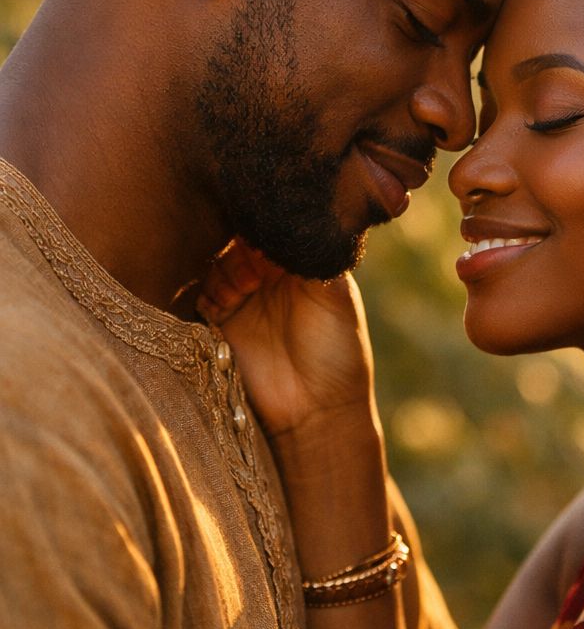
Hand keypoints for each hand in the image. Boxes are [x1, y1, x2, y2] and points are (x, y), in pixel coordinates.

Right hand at [196, 241, 377, 439]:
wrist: (315, 411)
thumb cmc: (337, 351)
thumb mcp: (334, 294)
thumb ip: (312, 252)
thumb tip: (287, 218)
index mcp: (300, 262)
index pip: (276, 226)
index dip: (268, 223)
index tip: (266, 229)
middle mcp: (269, 275)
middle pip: (240, 239)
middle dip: (242, 245)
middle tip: (255, 261)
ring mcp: (241, 296)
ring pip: (218, 262)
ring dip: (227, 268)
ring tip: (246, 288)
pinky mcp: (217, 321)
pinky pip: (201, 292)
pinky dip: (210, 290)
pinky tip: (229, 301)